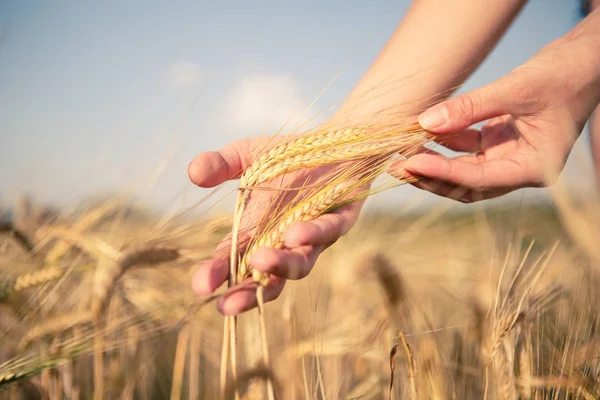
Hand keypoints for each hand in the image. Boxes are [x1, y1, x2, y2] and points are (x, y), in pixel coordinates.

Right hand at [188, 137, 363, 314]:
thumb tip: (192, 173)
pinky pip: (327, 231)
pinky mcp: (341, 220)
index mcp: (257, 231)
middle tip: (227, 305)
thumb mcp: (247, 156)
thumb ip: (221, 165)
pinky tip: (293, 234)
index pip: (233, 260)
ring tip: (259, 261)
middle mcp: (284, 242)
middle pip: (266, 280)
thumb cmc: (289, 156)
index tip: (200, 286)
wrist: (335, 142)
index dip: (217, 275)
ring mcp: (314, 236)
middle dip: (247, 293)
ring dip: (279, 265)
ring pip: (299, 264)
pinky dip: (311, 235)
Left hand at [391, 36, 599, 201]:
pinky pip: (466, 149)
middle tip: (396, 167)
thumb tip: (426, 122)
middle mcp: (520, 169)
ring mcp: (509, 157)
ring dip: (433, 160)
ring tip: (401, 151)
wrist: (587, 61)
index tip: (412, 163)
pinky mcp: (500, 142)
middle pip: (467, 184)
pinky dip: (445, 142)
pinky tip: (423, 132)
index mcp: (534, 168)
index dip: (443, 173)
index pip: (479, 179)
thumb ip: (470, 108)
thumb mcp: (516, 89)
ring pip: (463, 169)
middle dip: (431, 176)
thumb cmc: (565, 75)